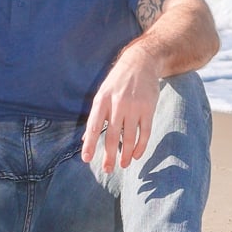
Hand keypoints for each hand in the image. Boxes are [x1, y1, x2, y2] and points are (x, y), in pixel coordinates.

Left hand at [82, 43, 160, 174]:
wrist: (141, 62)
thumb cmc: (118, 81)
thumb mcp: (102, 93)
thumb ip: (95, 116)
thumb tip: (84, 139)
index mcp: (102, 100)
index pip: (93, 126)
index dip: (89, 144)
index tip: (86, 159)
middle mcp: (117, 104)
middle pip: (112, 136)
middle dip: (109, 155)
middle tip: (108, 169)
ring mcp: (134, 107)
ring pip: (129, 137)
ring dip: (126, 154)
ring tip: (123, 165)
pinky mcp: (148, 109)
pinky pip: (145, 132)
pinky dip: (141, 146)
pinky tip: (137, 155)